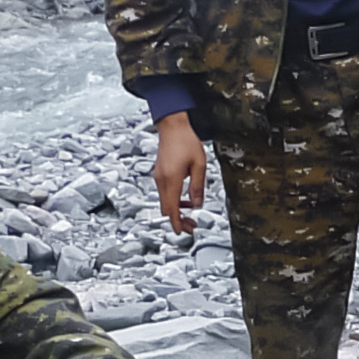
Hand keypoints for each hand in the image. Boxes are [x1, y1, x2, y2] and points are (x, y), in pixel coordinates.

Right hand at [152, 113, 206, 230]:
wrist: (172, 126)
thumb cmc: (186, 141)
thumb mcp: (199, 165)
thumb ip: (198, 187)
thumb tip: (197, 205)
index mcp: (171, 180)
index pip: (172, 209)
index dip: (177, 223)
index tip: (183, 232)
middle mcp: (161, 180)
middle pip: (166, 209)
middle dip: (178, 220)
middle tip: (191, 226)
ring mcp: (158, 177)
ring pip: (165, 202)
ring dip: (177, 210)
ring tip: (191, 213)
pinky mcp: (159, 174)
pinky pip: (165, 193)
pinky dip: (174, 200)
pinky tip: (185, 199)